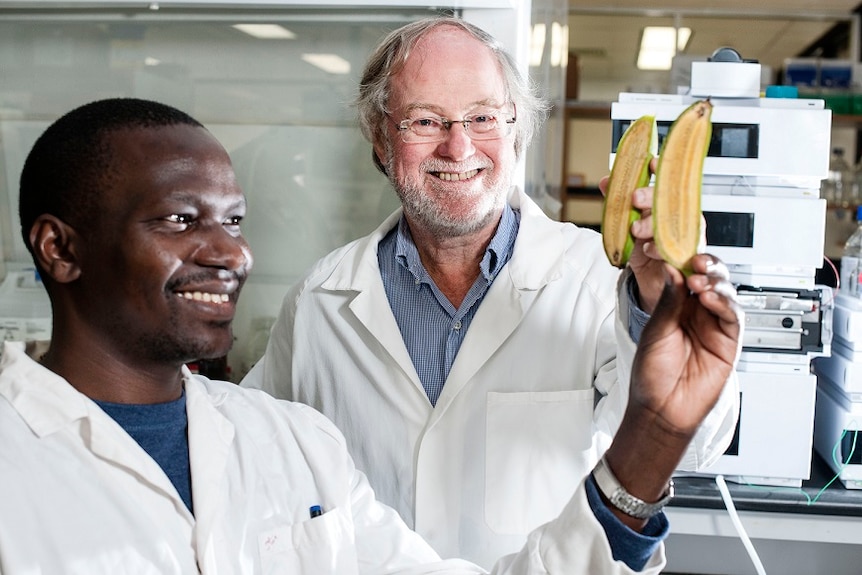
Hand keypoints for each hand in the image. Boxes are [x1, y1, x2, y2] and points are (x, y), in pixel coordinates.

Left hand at [599, 158, 697, 313]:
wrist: (650, 279)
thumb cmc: (642, 247)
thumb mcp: (625, 223)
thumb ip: (617, 201)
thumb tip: (606, 181)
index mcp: (666, 203)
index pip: (668, 180)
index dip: (662, 169)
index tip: (650, 163)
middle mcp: (680, 215)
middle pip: (671, 199)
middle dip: (652, 196)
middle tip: (634, 198)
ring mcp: (686, 234)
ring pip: (675, 222)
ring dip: (653, 224)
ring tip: (635, 230)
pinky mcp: (686, 256)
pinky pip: (679, 249)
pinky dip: (659, 248)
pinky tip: (647, 250)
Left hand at [600, 254, 741, 529]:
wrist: (661, 409)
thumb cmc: (652, 373)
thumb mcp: (655, 330)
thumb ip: (668, 301)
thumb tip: (672, 268)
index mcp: (675, 304)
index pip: (686, 273)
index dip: (685, 258)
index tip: (679, 247)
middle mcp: (697, 311)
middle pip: (710, 278)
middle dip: (706, 265)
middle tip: (696, 260)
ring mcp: (714, 325)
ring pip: (725, 292)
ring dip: (715, 281)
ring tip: (700, 281)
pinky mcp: (728, 341)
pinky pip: (733, 316)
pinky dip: (724, 303)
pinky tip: (711, 298)